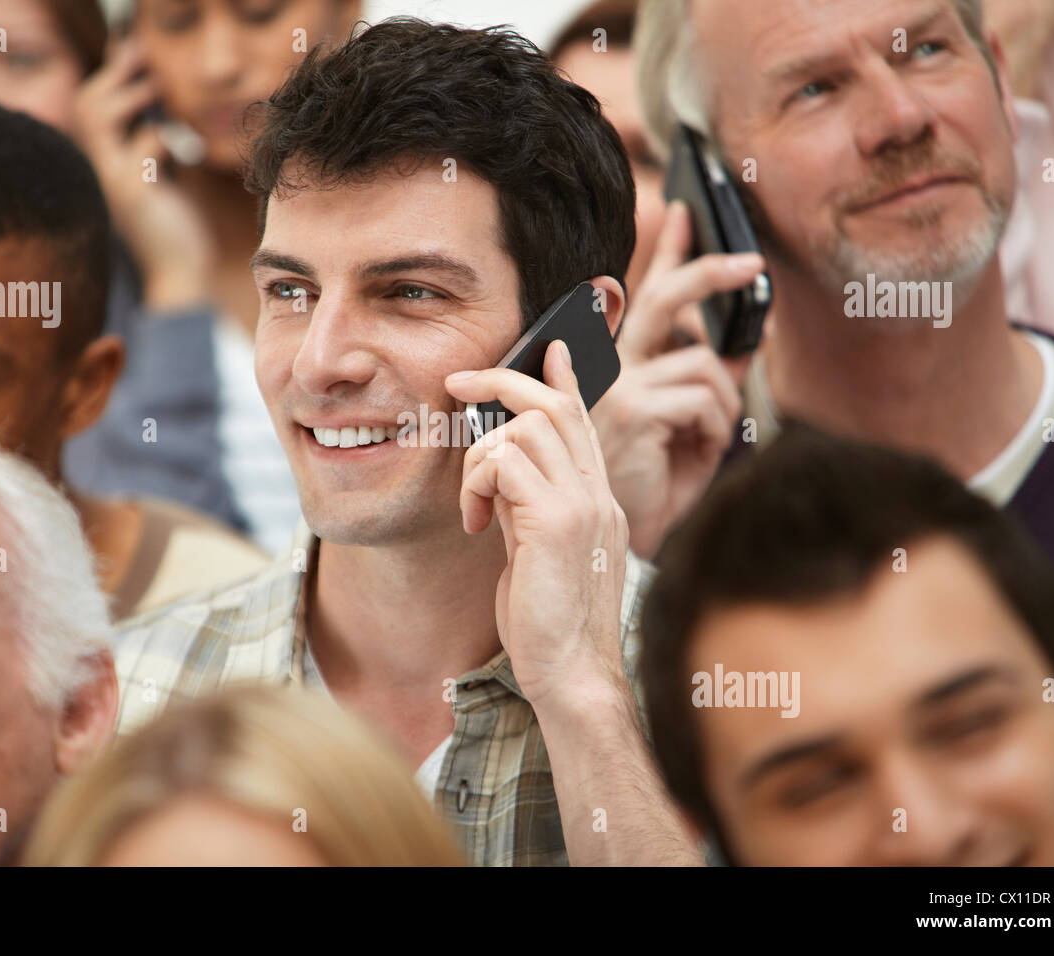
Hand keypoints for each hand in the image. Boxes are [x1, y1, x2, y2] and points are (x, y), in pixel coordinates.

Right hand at [71, 38, 214, 309]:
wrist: (182, 275)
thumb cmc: (175, 227)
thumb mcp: (163, 179)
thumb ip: (154, 146)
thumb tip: (162, 110)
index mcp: (103, 164)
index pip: (88, 107)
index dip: (110, 78)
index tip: (137, 57)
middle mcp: (99, 170)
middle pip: (86, 103)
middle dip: (117, 75)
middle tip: (148, 63)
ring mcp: (112, 181)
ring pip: (99, 116)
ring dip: (133, 96)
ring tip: (159, 92)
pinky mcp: (135, 195)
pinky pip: (143, 146)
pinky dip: (164, 138)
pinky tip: (182, 153)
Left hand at [445, 341, 628, 709]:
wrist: (573, 676)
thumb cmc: (550, 623)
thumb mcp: (536, 551)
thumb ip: (526, 506)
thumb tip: (497, 471)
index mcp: (596, 499)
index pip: (584, 420)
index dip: (564, 378)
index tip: (550, 348)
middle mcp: (597, 494)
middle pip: (555, 405)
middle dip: (502, 380)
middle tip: (456, 382)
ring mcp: (583, 504)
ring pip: (525, 427)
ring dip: (479, 456)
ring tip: (472, 504)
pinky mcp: (559, 522)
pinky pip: (505, 462)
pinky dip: (476, 483)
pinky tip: (473, 522)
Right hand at [590, 200, 762, 557]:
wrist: (610, 541)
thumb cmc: (647, 488)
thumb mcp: (686, 431)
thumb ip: (707, 385)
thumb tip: (749, 345)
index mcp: (617, 367)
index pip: (641, 296)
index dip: (665, 254)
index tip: (685, 214)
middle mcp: (610, 369)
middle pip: (661, 299)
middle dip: (706, 272)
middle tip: (751, 263)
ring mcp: (617, 387)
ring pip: (703, 363)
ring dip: (724, 402)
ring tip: (707, 439)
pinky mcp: (632, 410)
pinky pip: (704, 398)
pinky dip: (716, 429)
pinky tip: (696, 455)